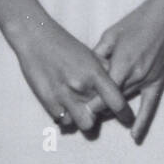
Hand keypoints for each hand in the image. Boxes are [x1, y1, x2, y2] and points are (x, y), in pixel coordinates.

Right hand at [11, 17, 133, 134]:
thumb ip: (105, 72)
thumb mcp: (90, 55)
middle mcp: (80, 86)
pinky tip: (66, 106)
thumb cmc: (66, 45)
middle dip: (100, 115)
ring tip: (81, 109)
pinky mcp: (48, 102)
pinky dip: (67, 117)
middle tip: (97, 109)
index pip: (116, 102)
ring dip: (84, 119)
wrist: (36, 38)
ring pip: (84, 124)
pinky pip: (65, 122)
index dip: (125, 114)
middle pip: (99, 117)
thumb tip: (118, 86)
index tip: (127, 118)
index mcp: (94, 73)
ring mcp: (64, 96)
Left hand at [93, 0, 163, 143]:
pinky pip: (150, 106)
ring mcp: (147, 80)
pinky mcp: (158, 81)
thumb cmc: (136, 22)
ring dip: (111, 111)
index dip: (87, 103)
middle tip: (81, 115)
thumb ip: (97, 55)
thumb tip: (85, 71)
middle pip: (111, 102)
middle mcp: (134, 75)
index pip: (100, 93)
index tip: (75, 108)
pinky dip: (142, 122)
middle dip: (95, 109)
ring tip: (95, 119)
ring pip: (125, 104)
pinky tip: (135, 137)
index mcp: (121, 63)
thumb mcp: (111, 35)